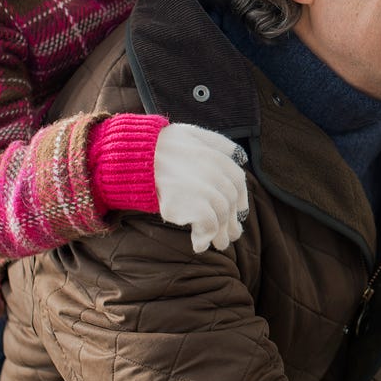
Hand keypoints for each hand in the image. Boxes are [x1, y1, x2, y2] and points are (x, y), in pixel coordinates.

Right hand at [154, 123, 249, 251]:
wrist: (139, 155)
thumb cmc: (162, 145)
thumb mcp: (195, 134)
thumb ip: (219, 143)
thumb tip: (240, 156)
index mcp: (220, 159)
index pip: (238, 184)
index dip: (240, 200)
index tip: (237, 212)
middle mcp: (218, 176)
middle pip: (230, 204)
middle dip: (231, 222)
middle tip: (231, 235)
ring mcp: (207, 192)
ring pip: (220, 218)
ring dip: (221, 235)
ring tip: (220, 244)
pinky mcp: (194, 207)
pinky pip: (207, 228)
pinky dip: (205, 238)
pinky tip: (199, 245)